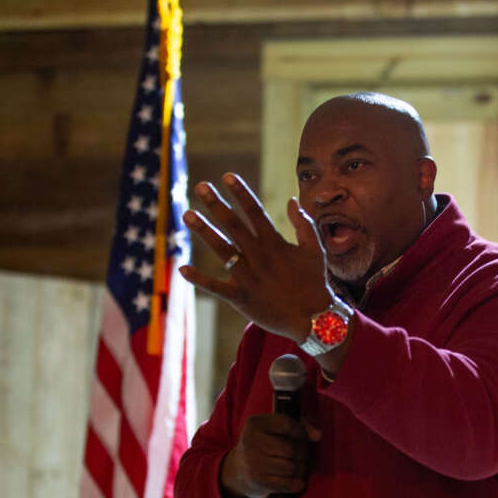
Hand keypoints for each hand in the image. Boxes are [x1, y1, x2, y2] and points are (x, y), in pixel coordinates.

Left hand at [178, 173, 331, 341]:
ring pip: (222, 250)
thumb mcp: (315, 250)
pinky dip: (199, 279)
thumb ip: (304, 224)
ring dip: (204, 231)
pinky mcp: (241, 299)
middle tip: (201, 186)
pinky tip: (182, 268)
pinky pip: (216, 287)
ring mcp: (249, 278)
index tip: (227, 176)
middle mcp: (259, 257)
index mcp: (275, 244)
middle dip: (216, 205)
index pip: (255, 212)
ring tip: (188, 214)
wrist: (314, 320)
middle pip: (233, 225)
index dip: (241, 193)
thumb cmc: (314, 282)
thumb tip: (292, 200)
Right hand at [220, 413, 321, 497]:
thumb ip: (301, 425)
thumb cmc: (265, 445)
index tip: (303, 438)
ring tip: (300, 468)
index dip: (302, 433)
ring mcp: (252, 462)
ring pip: (291, 467)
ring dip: (301, 469)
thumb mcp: (277, 428)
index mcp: (255, 423)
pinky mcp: (257, 481)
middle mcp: (250, 441)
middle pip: (291, 449)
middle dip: (303, 454)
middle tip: (303, 456)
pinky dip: (297, 484)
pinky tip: (298, 481)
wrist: (238, 469)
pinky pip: (287, 484)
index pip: (289, 425)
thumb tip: (318, 436)